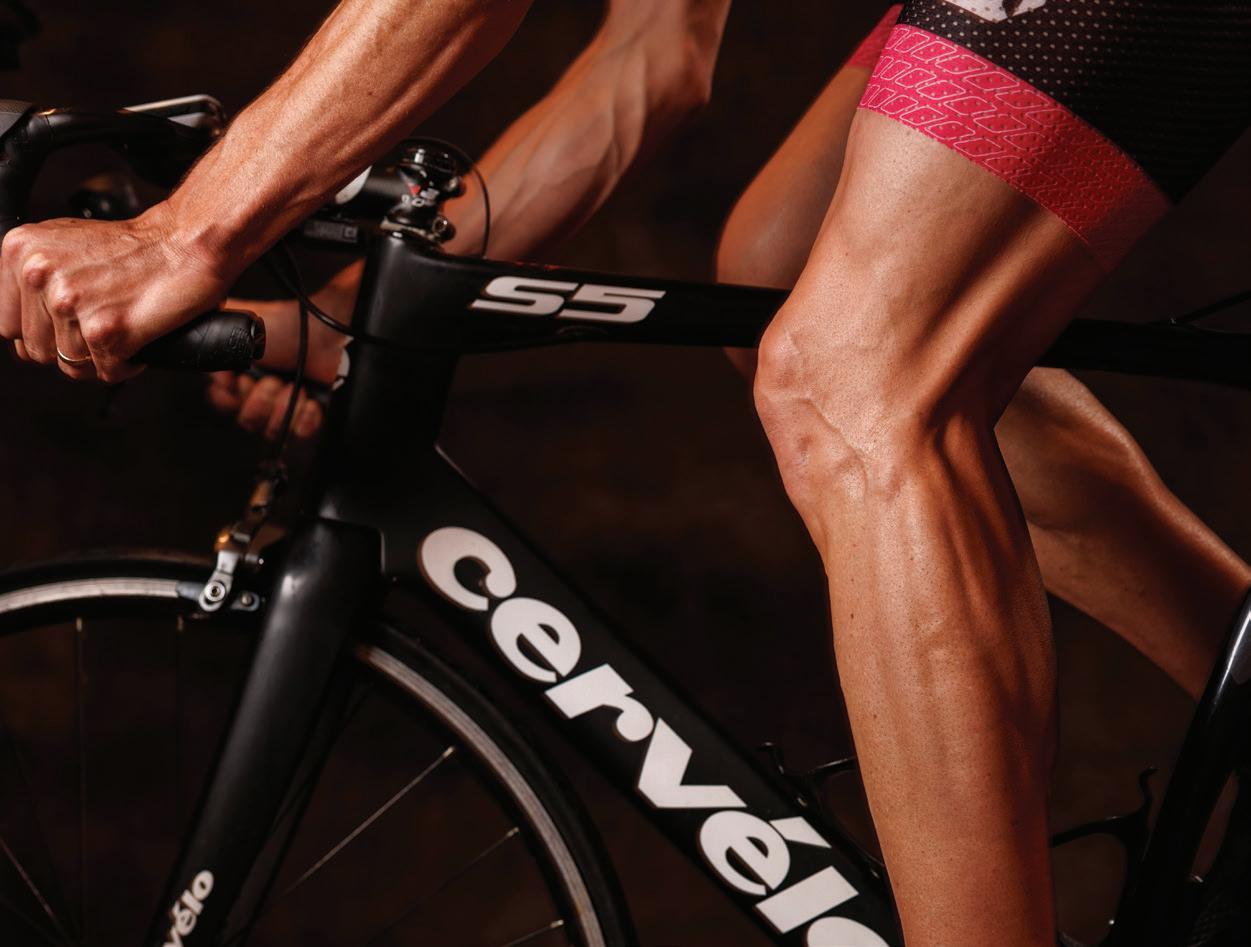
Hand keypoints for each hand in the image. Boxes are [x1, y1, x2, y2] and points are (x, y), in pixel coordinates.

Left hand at [0, 203, 227, 381]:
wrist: (188, 244)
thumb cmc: (138, 249)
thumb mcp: (65, 246)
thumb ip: (36, 279)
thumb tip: (21, 326)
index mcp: (20, 252)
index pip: (6, 326)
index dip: (43, 332)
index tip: (70, 324)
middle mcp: (38, 274)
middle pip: (36, 351)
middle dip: (72, 347)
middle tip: (104, 324)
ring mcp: (69, 303)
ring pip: (71, 365)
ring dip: (102, 357)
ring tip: (124, 325)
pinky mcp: (103, 330)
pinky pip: (106, 372)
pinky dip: (128, 363)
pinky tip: (139, 334)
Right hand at [206, 260, 358, 440]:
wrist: (330, 333)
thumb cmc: (290, 325)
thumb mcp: (239, 325)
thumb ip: (210, 339)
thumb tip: (194, 358)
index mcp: (245, 373)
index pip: (223, 402)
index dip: (226, 397)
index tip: (234, 381)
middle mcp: (266, 392)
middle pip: (245, 420)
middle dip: (257, 399)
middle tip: (271, 379)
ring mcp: (291, 406)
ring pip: (270, 431)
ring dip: (280, 406)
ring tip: (293, 386)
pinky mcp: (316, 418)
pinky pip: (300, 438)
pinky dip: (304, 420)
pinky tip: (311, 402)